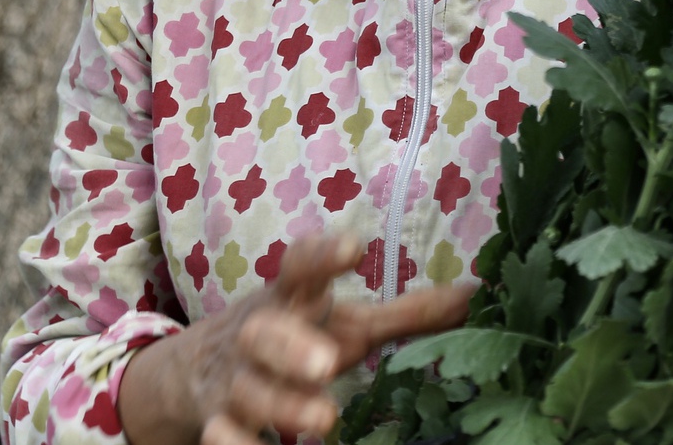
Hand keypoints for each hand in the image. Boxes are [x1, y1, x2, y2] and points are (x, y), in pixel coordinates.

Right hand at [119, 233, 472, 444]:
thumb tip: (477, 295)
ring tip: (323, 419)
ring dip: (282, 404)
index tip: (354, 246)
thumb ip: (408, 312)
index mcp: (291, 297)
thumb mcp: (348, 320)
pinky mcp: (217, 419)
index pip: (299, 266)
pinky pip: (221, 435)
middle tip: (328, 363)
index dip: (322, 254)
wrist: (195, 368)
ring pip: (249, 390)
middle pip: (266, 332)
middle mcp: (258, 332)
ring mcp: (234, 378)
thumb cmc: (297, 334)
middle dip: (293, 345)